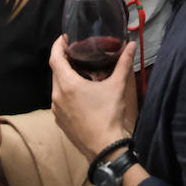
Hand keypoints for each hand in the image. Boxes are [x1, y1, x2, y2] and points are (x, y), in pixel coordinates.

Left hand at [50, 36, 133, 161]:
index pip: (55, 58)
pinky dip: (66, 91)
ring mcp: (57, 110)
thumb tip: (130, 46)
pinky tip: (81, 93)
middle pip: (56, 72)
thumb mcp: (117, 86)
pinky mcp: (60, 121)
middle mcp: (57, 96)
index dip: (58, 46)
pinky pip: (59, 100)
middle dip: (63, 60)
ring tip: (80, 71)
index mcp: (67, 84)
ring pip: (57, 87)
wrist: (104, 147)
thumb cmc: (108, 114)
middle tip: (76, 52)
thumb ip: (123, 63)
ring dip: (65, 77)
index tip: (64, 38)